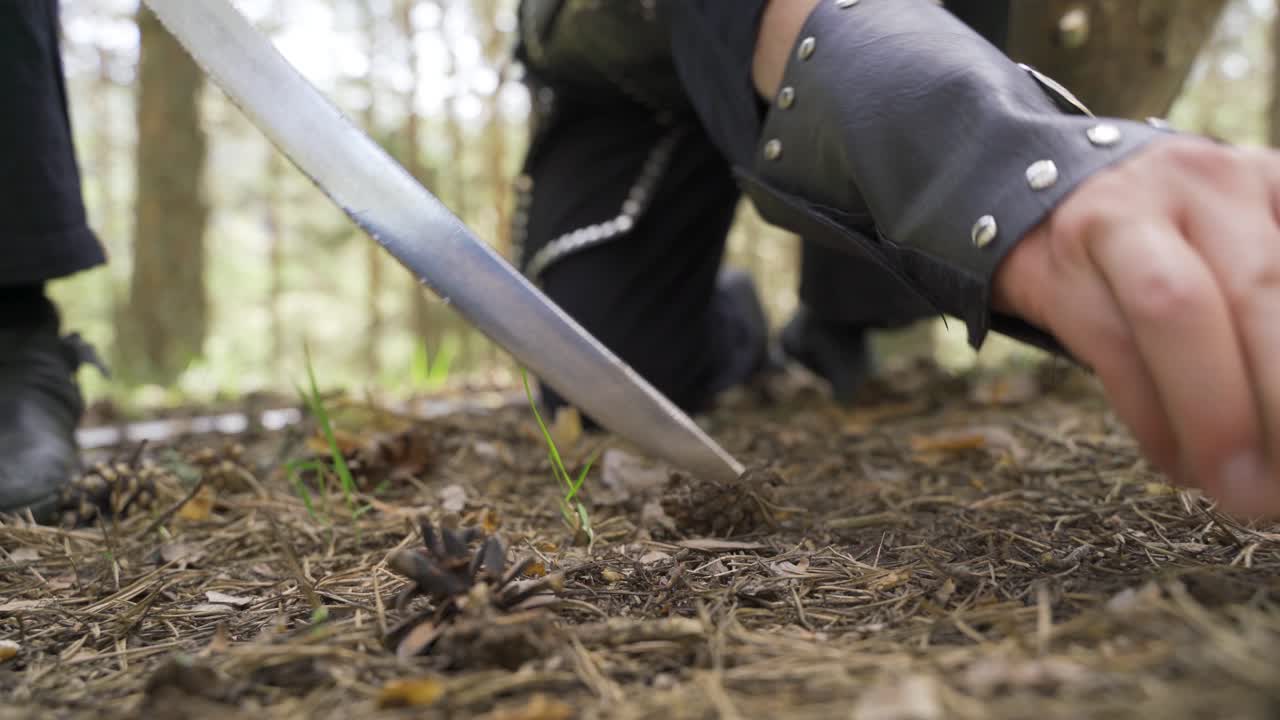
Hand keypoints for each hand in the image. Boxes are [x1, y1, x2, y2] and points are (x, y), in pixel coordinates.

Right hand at [993, 134, 1279, 516]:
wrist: (1043, 201)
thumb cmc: (1177, 249)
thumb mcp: (1250, 249)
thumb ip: (1271, 309)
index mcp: (1272, 181)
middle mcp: (1206, 184)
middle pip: (1260, 289)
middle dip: (1278, 398)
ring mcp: (1122, 216)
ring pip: (1175, 310)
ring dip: (1214, 416)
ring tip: (1241, 492)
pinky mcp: (1059, 265)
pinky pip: (1112, 348)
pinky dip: (1154, 422)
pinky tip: (1181, 465)